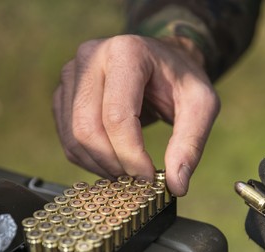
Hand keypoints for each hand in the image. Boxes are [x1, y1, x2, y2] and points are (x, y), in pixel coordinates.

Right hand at [52, 35, 219, 195]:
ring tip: (127, 173)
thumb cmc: (181, 81)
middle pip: (88, 128)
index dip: (131, 155)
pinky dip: (89, 160)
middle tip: (137, 181)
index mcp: (126, 52)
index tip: (150, 179)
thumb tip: (176, 186)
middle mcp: (91, 57)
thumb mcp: (201, 106)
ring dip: (100, 166)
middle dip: (114, 164)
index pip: (117, 116)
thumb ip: (190, 143)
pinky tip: (112, 163)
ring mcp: (71, 74)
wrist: (160, 62)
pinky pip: (67, 139)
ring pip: (73, 137)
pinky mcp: (63, 93)